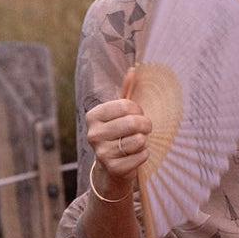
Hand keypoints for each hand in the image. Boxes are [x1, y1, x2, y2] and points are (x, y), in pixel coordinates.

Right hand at [85, 68, 152, 198]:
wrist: (112, 167)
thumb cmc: (119, 133)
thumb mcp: (120, 113)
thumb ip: (127, 91)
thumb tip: (135, 69)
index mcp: (93, 116)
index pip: (126, 105)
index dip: (138, 110)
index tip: (138, 115)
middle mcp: (93, 134)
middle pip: (133, 122)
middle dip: (146, 125)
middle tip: (145, 128)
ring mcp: (101, 152)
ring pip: (138, 140)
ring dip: (144, 141)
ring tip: (138, 142)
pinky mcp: (113, 168)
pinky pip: (141, 156)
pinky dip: (144, 155)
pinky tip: (136, 155)